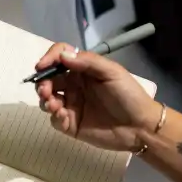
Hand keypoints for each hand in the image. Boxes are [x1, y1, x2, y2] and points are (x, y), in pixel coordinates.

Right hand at [35, 43, 160, 150]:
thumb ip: (87, 62)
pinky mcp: (71, 124)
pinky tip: (63, 116)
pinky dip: (54, 116)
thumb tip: (62, 56)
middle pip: (49, 79)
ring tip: (53, 104)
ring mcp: (71, 105)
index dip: (49, 59)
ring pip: (47, 99)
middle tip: (45, 91)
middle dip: (42, 83)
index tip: (42, 66)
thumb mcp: (112, 72)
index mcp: (83, 70)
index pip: (60, 58)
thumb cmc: (128, 95)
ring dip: (45, 99)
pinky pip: (55, 119)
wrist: (140, 126)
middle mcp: (74, 85)